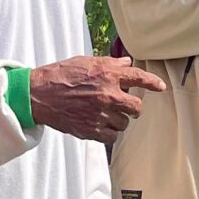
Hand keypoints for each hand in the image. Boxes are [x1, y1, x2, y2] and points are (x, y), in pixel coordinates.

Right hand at [29, 55, 165, 144]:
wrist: (38, 94)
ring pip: (123, 124)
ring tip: (103, 114)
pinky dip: (108, 133)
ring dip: (118, 120)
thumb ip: (109, 64)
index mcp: (107, 74)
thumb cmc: (60, 75)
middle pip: (136, 108)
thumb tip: (126, 63)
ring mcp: (99, 114)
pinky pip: (111, 137)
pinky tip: (99, 125)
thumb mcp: (85, 62)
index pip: (138, 77)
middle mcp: (107, 94)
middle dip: (133, 108)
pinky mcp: (90, 130)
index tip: (160, 87)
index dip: (152, 83)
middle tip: (127, 107)